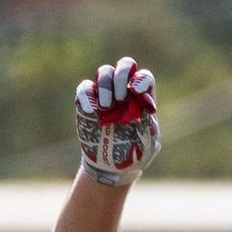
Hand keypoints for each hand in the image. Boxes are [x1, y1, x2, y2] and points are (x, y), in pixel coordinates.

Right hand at [74, 57, 160, 185]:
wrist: (112, 166)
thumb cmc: (134, 154)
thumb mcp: (147, 145)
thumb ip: (147, 128)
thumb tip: (142, 111)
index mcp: (143, 100)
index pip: (145, 77)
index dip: (141, 79)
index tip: (136, 91)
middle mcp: (125, 92)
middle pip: (125, 65)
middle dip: (122, 76)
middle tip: (121, 98)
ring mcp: (105, 95)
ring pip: (104, 72)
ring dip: (105, 85)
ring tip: (107, 107)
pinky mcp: (87, 103)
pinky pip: (84, 88)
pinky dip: (86, 95)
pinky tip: (91, 111)